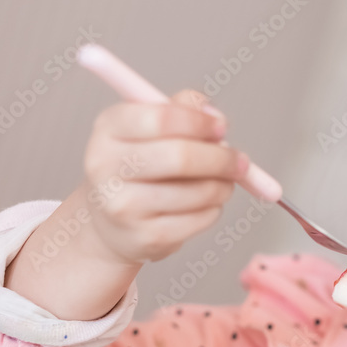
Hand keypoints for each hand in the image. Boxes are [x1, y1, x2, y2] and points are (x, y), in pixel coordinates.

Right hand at [81, 89, 248, 263]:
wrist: (109, 224)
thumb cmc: (137, 168)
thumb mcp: (148, 129)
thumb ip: (180, 110)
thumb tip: (214, 116)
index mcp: (109, 129)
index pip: (160, 118)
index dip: (199, 122)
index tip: (221, 127)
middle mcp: (106, 167)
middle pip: (181, 157)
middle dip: (221, 158)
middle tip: (240, 161)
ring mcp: (124, 206)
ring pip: (198, 192)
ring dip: (223, 186)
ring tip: (223, 182)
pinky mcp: (146, 236)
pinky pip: (200, 218)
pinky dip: (213, 209)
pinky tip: (205, 204)